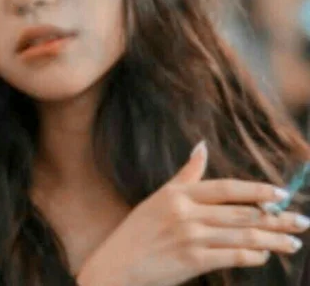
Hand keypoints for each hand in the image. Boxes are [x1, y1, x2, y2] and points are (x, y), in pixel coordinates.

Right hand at [77, 141, 308, 285]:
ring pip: (242, 236)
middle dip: (275, 218)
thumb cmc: (138, 230)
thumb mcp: (159, 197)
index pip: (226, 188)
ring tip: (294, 241)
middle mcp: (186, 213)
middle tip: (301, 221)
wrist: (118, 264)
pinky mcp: (193, 261)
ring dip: (272, 239)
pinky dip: (253, 256)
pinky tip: (265, 255)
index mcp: (178, 194)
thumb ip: (186, 174)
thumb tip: (201, 146)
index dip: (256, 191)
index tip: (281, 194)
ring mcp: (190, 237)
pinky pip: (232, 257)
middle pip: (241, 214)